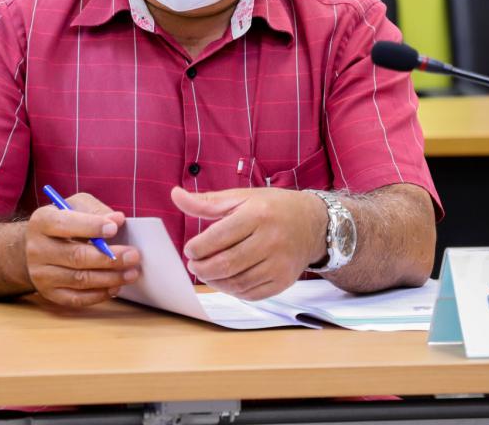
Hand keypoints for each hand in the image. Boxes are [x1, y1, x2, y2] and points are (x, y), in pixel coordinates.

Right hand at [24, 192, 140, 306]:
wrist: (36, 246)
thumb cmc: (64, 222)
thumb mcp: (76, 205)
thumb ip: (96, 210)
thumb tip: (117, 220)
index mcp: (42, 221)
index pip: (66, 224)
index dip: (92, 226)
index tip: (115, 228)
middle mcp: (37, 249)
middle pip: (76, 256)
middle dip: (109, 257)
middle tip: (133, 255)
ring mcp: (41, 274)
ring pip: (79, 279)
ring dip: (109, 278)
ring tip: (131, 272)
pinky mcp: (49, 293)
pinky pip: (76, 298)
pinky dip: (98, 295)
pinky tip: (115, 287)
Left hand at [171, 186, 327, 300]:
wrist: (313, 223)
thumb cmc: (273, 208)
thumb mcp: (242, 197)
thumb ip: (207, 201)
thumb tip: (175, 195)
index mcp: (257, 214)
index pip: (218, 237)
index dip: (197, 248)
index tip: (190, 249)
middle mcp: (270, 240)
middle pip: (226, 264)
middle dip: (202, 268)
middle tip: (194, 265)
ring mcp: (279, 263)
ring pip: (237, 282)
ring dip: (214, 282)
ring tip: (207, 272)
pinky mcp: (283, 281)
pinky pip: (251, 293)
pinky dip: (233, 290)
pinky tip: (226, 280)